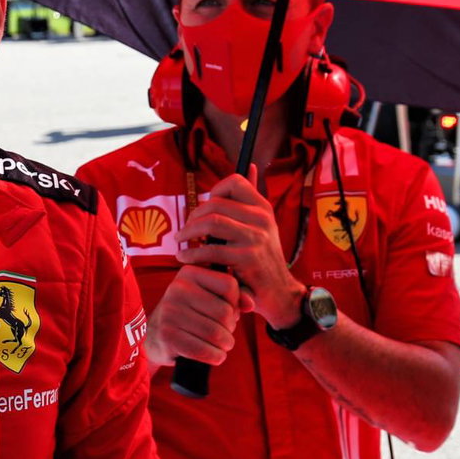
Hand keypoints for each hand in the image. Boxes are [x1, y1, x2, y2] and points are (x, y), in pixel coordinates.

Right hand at [145, 265, 250, 366]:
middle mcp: (177, 288)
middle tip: (223, 332)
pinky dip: (215, 356)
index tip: (227, 312)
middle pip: (225, 312)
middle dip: (230, 328)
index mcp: (189, 272)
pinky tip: (215, 355)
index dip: (235, 303)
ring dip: (225, 345)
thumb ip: (234, 298)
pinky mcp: (168, 336)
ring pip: (217, 334)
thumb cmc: (190, 315)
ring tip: (222, 345)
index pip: (229, 285)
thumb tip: (250, 304)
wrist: (155, 337)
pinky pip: (204, 350)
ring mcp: (170, 312)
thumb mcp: (208, 299)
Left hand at [174, 169, 305, 326]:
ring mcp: (256, 238)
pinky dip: (192, 254)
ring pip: (212, 223)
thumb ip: (250, 198)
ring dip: (189, 232)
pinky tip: (185, 258)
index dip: (213, 191)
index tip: (203, 208)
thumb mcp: (262, 225)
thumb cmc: (263, 259)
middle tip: (185, 229)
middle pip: (216, 203)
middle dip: (193, 216)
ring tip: (181, 241)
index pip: (235, 182)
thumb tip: (248, 165)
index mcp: (263, 207)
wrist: (279, 293)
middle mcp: (262, 219)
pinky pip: (211, 250)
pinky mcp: (247, 258)